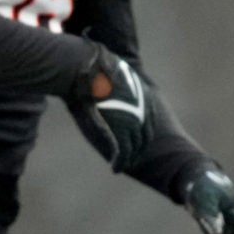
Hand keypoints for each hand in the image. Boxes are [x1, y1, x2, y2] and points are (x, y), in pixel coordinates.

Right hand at [66, 45, 154, 171]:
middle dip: (137, 149)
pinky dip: (119, 163)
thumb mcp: (112, 72)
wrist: (85, 69)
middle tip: (130, 158)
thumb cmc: (91, 66)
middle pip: (143, 138)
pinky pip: (122, 154)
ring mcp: (132, 122)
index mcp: (143, 96)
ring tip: (120, 166)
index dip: (141, 134)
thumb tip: (109, 82)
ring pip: (134, 148)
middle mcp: (142, 110)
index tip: (135, 141)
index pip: (148, 122)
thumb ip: (116, 82)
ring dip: (128, 159)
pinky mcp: (120, 131)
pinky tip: (115, 168)